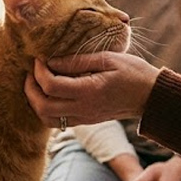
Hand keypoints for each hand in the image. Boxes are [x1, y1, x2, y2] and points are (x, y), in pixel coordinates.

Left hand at [24, 52, 161, 127]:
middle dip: (30, 89)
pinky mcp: (85, 121)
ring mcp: (84, 118)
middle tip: (32, 71)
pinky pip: (56, 121)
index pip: (51, 86)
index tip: (40, 58)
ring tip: (37, 83)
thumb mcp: (108, 58)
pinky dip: (46, 108)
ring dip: (35, 101)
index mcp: (89, 91)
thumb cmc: (133, 72)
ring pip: (46, 119)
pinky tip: (50, 92)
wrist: (150, 96)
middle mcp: (84, 109)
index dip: (39, 71)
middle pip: (43, 107)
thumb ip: (78, 60)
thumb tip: (51, 60)